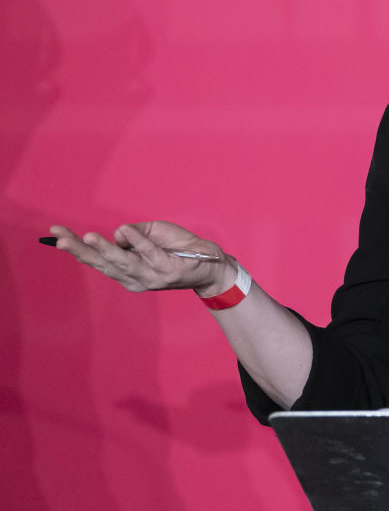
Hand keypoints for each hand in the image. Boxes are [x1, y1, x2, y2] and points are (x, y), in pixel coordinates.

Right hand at [46, 221, 233, 293]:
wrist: (210, 263)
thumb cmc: (178, 247)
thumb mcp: (152, 234)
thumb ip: (134, 234)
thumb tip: (119, 234)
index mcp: (127, 272)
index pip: (97, 260)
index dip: (77, 248)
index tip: (55, 234)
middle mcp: (135, 278)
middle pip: (103, 264)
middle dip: (80, 250)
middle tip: (60, 238)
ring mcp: (151, 276)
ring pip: (123, 262)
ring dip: (104, 249)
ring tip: (86, 237)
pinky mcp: (168, 270)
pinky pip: (150, 254)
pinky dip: (137, 242)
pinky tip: (123, 232)